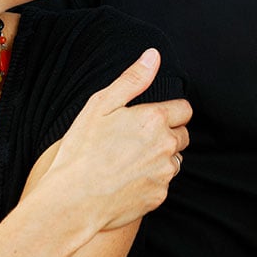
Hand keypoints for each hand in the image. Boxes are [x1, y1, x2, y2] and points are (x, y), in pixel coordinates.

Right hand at [42, 48, 191, 230]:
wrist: (72, 201)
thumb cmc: (81, 150)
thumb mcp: (101, 105)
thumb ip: (132, 79)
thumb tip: (153, 56)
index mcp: (154, 119)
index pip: (184, 109)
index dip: (168, 112)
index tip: (150, 119)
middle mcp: (166, 145)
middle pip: (182, 135)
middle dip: (167, 135)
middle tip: (135, 140)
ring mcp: (164, 173)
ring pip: (174, 160)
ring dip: (161, 158)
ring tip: (129, 161)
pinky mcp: (159, 196)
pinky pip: (163, 183)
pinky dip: (151, 180)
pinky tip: (126, 180)